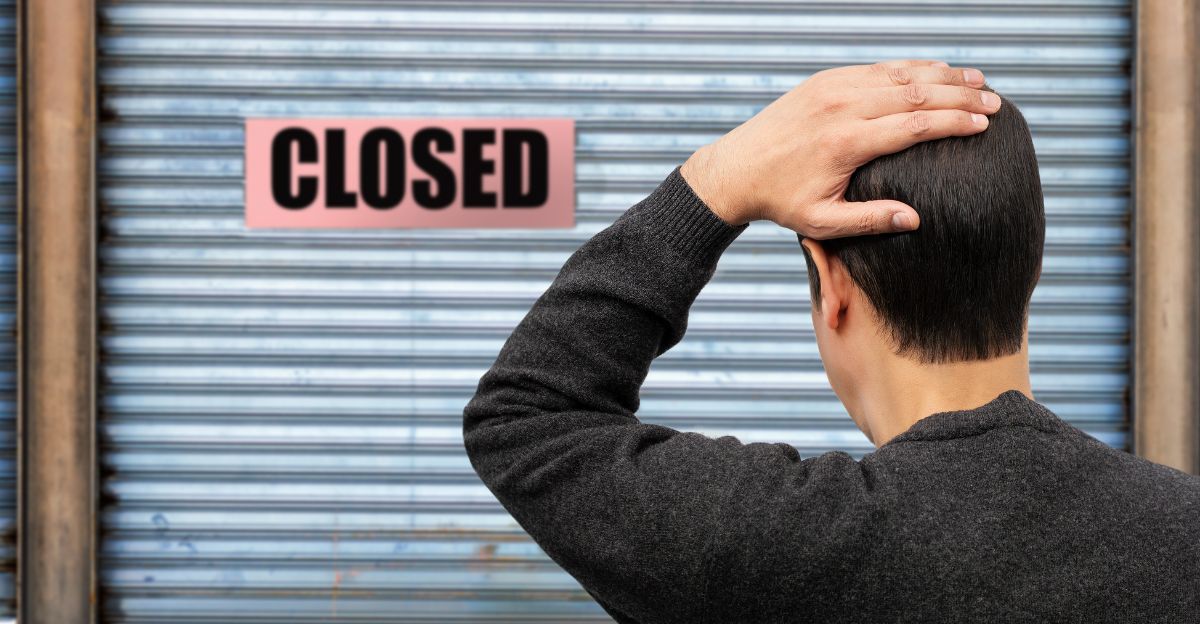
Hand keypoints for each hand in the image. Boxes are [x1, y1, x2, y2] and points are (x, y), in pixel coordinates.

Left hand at [679, 60, 1000, 237]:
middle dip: (960, 97)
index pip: (914, 125)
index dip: (954, 123)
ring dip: (942, 77)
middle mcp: (841, 107)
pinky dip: (912, 69)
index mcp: (846, 142)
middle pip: (915, 94)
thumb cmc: (781, 202)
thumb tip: (917, 220)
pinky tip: (937, 72)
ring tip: (979, 82)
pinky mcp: (825, 79)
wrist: (736, 170)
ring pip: (899, 75)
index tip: (985, 125)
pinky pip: (877, 69)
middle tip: (995, 103)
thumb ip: (870, 221)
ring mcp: (832, 87)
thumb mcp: (822, 223)